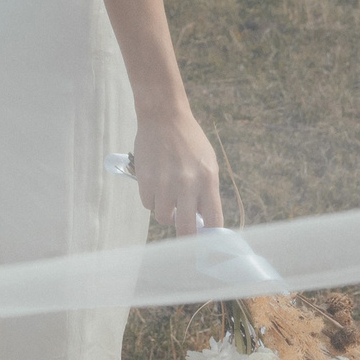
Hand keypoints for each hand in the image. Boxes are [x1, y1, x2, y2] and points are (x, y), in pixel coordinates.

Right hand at [131, 106, 221, 235]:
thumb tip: (202, 219)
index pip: (213, 220)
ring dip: (166, 212)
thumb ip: (207, 191)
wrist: (164, 117)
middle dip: (186, 235)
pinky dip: (152, 199)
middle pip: (186, 229)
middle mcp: (187, 184)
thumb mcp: (208, 163)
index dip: (210, 236)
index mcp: (208, 180)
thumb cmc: (189, 141)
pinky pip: (148, 204)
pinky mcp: (146, 181)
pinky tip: (155, 183)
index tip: (206, 242)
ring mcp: (165, 184)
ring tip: (167, 196)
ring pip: (163, 218)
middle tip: (184, 231)